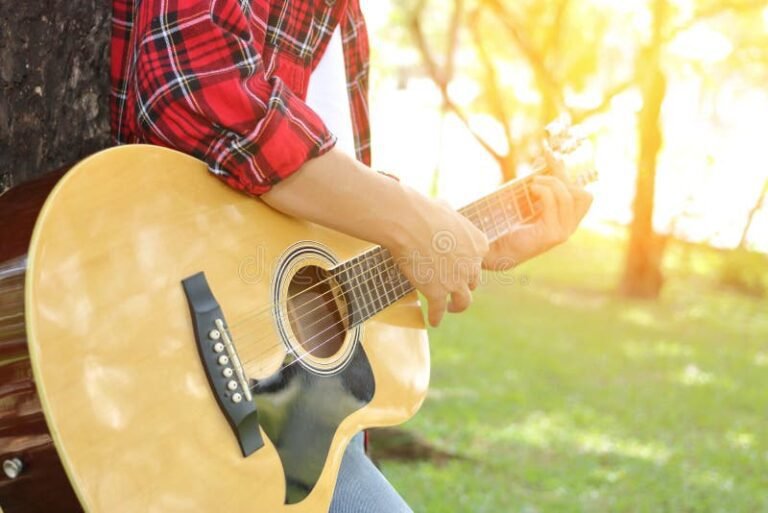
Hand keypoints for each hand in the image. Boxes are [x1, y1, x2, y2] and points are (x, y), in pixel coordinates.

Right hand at [262, 148, 487, 325]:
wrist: (408, 222)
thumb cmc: (422, 210)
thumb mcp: (444, 208)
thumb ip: (448, 213)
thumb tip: (442, 205)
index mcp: (478, 243)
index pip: (479, 259)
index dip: (469, 264)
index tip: (461, 267)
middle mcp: (473, 264)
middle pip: (473, 280)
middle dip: (464, 284)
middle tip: (455, 288)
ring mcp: (457, 281)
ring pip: (464, 302)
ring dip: (457, 306)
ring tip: (450, 309)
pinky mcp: (440, 293)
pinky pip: (440, 311)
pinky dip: (436, 317)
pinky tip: (433, 322)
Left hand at [483, 151, 592, 270]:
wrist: (496, 248)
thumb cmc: (510, 223)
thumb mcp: (531, 199)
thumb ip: (544, 184)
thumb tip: (551, 158)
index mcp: (567, 220)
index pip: (582, 195)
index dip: (567, 173)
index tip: (550, 155)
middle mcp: (569, 228)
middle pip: (583, 195)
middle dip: (562, 178)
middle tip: (539, 175)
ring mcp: (563, 233)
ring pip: (570, 196)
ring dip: (551, 183)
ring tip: (532, 185)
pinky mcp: (552, 235)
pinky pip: (555, 203)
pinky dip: (544, 191)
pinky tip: (531, 190)